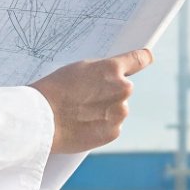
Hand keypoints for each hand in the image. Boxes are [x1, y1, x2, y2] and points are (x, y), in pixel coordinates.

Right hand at [30, 48, 151, 153]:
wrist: (41, 118)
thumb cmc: (54, 90)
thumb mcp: (78, 70)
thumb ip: (101, 72)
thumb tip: (109, 76)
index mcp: (112, 68)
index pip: (139, 59)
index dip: (143, 58)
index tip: (148, 57)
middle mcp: (122, 89)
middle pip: (123, 89)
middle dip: (110, 93)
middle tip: (87, 97)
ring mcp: (119, 112)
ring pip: (117, 109)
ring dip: (105, 111)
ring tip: (80, 113)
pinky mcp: (113, 132)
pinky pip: (111, 127)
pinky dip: (100, 127)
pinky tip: (83, 125)